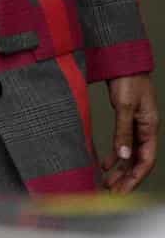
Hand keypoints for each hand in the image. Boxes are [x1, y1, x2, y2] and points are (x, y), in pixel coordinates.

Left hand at [102, 73, 157, 191]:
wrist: (124, 62)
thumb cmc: (128, 80)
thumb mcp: (125, 106)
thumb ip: (123, 131)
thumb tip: (122, 156)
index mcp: (150, 128)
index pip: (145, 161)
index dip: (134, 178)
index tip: (121, 191)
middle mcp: (145, 131)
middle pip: (137, 161)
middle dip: (125, 179)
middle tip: (110, 193)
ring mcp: (136, 127)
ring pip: (129, 155)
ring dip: (119, 170)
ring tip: (106, 183)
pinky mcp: (126, 121)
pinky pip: (122, 145)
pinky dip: (114, 156)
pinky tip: (105, 164)